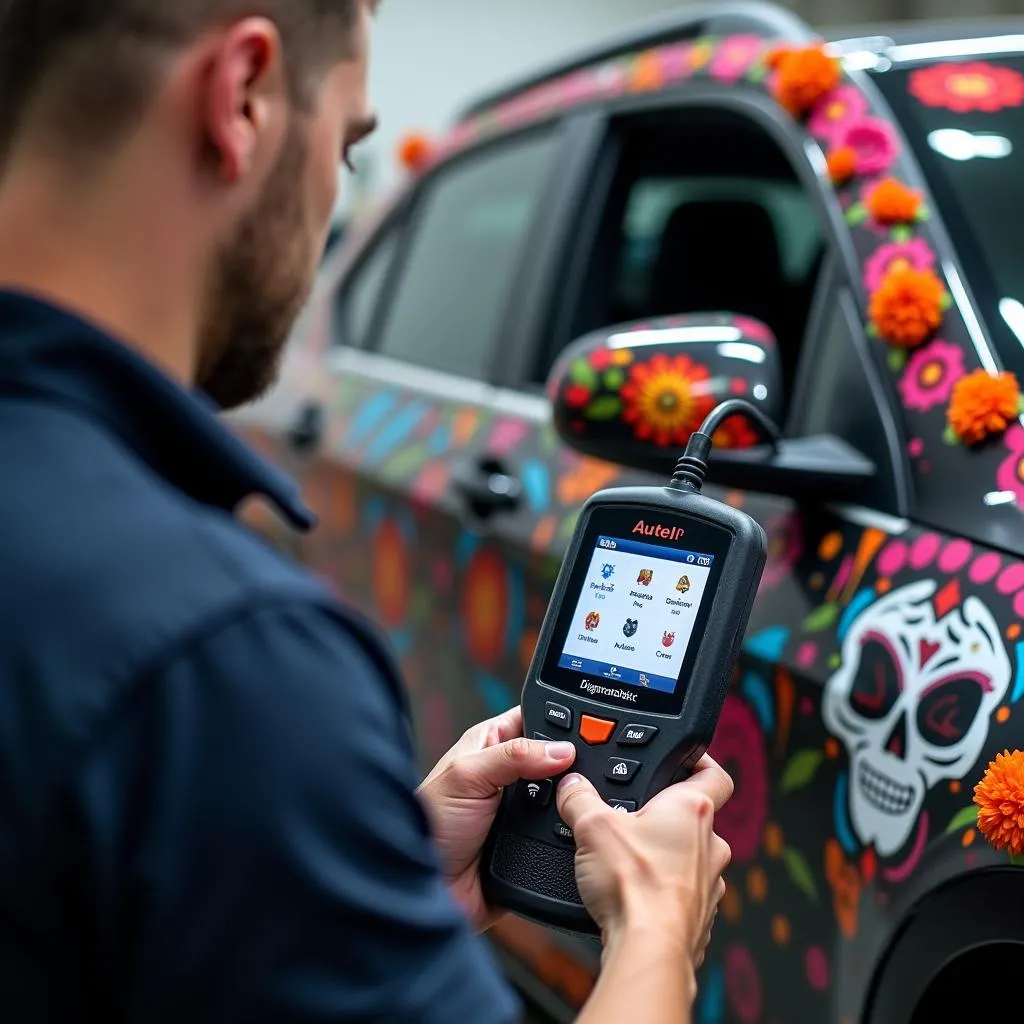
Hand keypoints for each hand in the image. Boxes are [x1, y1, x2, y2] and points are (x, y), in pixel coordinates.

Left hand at [417, 706, 575, 930]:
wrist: (425, 890)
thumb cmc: (428, 825)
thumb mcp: (466, 776)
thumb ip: (513, 756)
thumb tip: (560, 749)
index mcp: (491, 747)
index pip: (534, 720)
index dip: (559, 719)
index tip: (591, 722)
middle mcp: (509, 777)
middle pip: (556, 760)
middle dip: (574, 763)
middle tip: (594, 765)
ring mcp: (522, 813)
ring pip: (563, 798)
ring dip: (573, 801)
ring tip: (591, 798)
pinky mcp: (532, 845)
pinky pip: (562, 835)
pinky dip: (572, 833)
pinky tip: (583, 830)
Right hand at [556, 754, 732, 967]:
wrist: (647, 947)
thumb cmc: (633, 885)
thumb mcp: (592, 826)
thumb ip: (579, 797)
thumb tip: (572, 786)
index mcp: (692, 809)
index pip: (714, 773)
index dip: (699, 761)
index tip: (683, 758)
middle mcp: (711, 844)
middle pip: (696, 816)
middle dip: (667, 815)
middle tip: (637, 815)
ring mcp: (711, 883)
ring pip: (692, 856)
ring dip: (667, 855)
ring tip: (632, 859)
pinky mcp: (700, 915)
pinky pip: (685, 892)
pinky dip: (666, 890)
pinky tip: (637, 894)